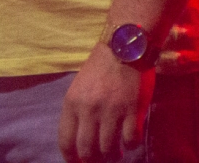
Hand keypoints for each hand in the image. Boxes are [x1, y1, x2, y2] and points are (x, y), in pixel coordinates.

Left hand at [58, 42, 154, 162]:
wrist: (123, 48)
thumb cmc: (99, 68)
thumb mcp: (78, 88)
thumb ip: (77, 112)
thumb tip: (78, 141)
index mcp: (72, 103)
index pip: (65, 141)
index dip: (71, 159)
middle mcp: (88, 110)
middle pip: (86, 150)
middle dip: (92, 162)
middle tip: (98, 161)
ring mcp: (111, 111)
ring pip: (108, 149)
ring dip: (112, 155)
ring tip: (115, 153)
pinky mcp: (132, 111)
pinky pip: (130, 140)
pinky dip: (130, 145)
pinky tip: (129, 139)